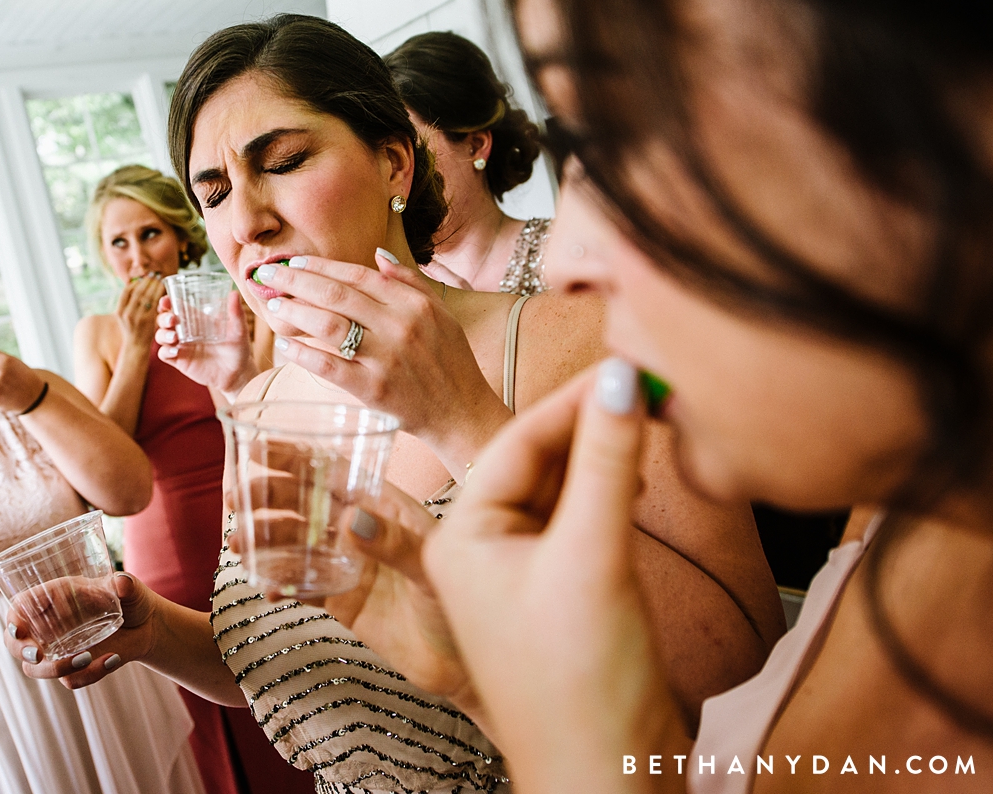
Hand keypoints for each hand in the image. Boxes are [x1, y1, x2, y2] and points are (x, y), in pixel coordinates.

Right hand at [3, 572, 159, 689]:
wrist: (148, 625)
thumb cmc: (130, 598)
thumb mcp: (129, 589)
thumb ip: (125, 585)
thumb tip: (121, 584)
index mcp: (53, 599)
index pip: (20, 608)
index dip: (12, 619)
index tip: (18, 629)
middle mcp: (49, 626)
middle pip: (15, 644)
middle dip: (20, 650)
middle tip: (39, 654)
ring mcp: (58, 651)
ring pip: (37, 669)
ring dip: (57, 668)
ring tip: (88, 657)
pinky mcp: (74, 669)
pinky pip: (71, 680)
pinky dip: (90, 674)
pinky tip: (114, 658)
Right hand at [116, 273, 163, 344]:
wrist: (136, 348)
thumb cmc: (133, 331)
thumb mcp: (125, 318)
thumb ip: (129, 305)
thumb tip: (138, 288)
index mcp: (119, 312)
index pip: (126, 292)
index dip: (135, 283)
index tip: (143, 278)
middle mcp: (126, 314)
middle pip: (137, 292)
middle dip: (146, 281)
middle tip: (154, 274)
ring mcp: (137, 318)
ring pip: (146, 296)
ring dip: (153, 285)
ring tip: (159, 279)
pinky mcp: (148, 321)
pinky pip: (154, 303)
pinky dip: (159, 294)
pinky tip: (163, 290)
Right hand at [155, 292, 258, 396]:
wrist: (238, 372)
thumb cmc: (238, 348)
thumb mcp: (239, 329)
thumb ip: (236, 313)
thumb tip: (235, 293)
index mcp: (196, 320)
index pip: (176, 307)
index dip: (167, 302)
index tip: (166, 300)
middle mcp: (186, 331)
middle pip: (164, 320)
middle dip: (163, 317)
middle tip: (172, 320)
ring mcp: (182, 346)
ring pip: (161, 336)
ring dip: (163, 334)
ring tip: (174, 337)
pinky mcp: (180, 361)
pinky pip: (164, 354)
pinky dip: (165, 351)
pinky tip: (175, 351)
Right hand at [223, 458, 473, 711]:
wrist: (461, 662)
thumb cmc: (462, 601)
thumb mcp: (433, 564)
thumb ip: (395, 543)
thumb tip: (349, 520)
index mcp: (384, 505)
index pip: (334, 471)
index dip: (296, 457)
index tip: (258, 448)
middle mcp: (361, 530)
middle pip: (306, 502)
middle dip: (269, 496)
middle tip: (236, 497)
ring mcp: (347, 564)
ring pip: (296, 542)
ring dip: (265, 538)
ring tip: (237, 542)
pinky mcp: (339, 601)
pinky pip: (300, 585)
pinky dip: (279, 583)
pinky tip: (265, 587)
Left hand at [251, 252, 510, 470]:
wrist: (461, 412)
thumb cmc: (450, 362)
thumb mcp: (440, 314)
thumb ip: (409, 282)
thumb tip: (377, 255)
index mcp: (413, 304)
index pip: (357, 275)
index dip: (321, 266)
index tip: (294, 262)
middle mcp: (399, 326)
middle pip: (335, 294)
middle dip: (295, 281)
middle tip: (267, 275)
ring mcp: (385, 358)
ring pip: (328, 325)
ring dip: (294, 311)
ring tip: (273, 306)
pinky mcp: (373, 389)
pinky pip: (328, 366)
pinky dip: (302, 354)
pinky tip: (283, 344)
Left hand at [422, 360, 686, 789]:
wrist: (609, 779)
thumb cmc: (583, 680)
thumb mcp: (593, 554)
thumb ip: (607, 461)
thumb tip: (620, 376)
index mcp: (462, 536)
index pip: (518, 441)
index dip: (575, 400)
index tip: (630, 363)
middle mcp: (482, 550)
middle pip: (540, 462)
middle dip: (591, 426)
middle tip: (652, 386)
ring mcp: (522, 575)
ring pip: (565, 491)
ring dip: (606, 458)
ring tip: (654, 420)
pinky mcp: (562, 595)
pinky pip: (583, 524)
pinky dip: (612, 497)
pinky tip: (644, 478)